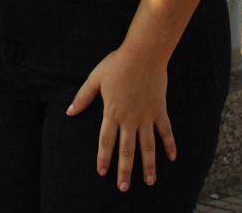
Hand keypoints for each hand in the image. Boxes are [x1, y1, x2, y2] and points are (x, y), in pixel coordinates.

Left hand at [66, 43, 175, 191]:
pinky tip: (172, 158)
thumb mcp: (95, 79)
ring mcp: (146, 116)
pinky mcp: (159, 110)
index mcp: (112, 112)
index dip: (103, 158)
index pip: (106, 141)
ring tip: (149, 182)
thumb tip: (69, 111)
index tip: (102, 172)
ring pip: (147, 146)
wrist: (143, 54)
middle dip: (125, 170)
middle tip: (124, 188)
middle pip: (127, 150)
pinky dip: (169, 144)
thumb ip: (83, 97)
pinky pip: (165, 131)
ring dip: (148, 165)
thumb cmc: (117, 64)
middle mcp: (129, 119)